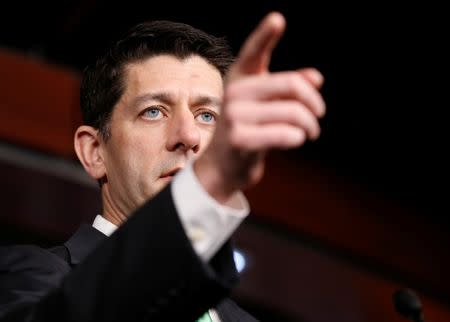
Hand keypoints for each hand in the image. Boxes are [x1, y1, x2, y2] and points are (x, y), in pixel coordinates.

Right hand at [194, 12, 325, 202]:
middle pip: (291, 85)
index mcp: (240, 79)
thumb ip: (289, 90)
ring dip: (310, 125)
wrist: (224, 167)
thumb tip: (316, 78)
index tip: (278, 20)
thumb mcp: (267, 107)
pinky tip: (296, 140)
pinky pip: (285, 134)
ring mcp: (234, 115)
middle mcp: (234, 92)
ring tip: (310, 132)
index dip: (264, 35)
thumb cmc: (249, 131)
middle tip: (319, 115)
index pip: (253, 52)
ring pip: (293, 112)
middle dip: (314, 103)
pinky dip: (298, 138)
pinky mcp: (240, 139)